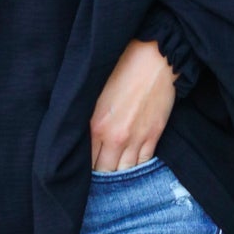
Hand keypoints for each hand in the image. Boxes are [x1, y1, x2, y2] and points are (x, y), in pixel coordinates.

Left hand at [89, 38, 176, 170]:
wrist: (152, 59)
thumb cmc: (120, 70)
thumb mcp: (94, 95)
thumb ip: (88, 120)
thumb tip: (79, 139)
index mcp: (96, 127)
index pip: (87, 162)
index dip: (85, 168)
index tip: (83, 169)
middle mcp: (116, 138)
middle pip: (106, 171)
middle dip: (101, 174)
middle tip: (98, 173)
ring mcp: (137, 139)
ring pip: (125, 171)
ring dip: (119, 173)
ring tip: (114, 170)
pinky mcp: (154, 136)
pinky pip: (144, 162)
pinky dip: (137, 166)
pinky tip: (131, 164)